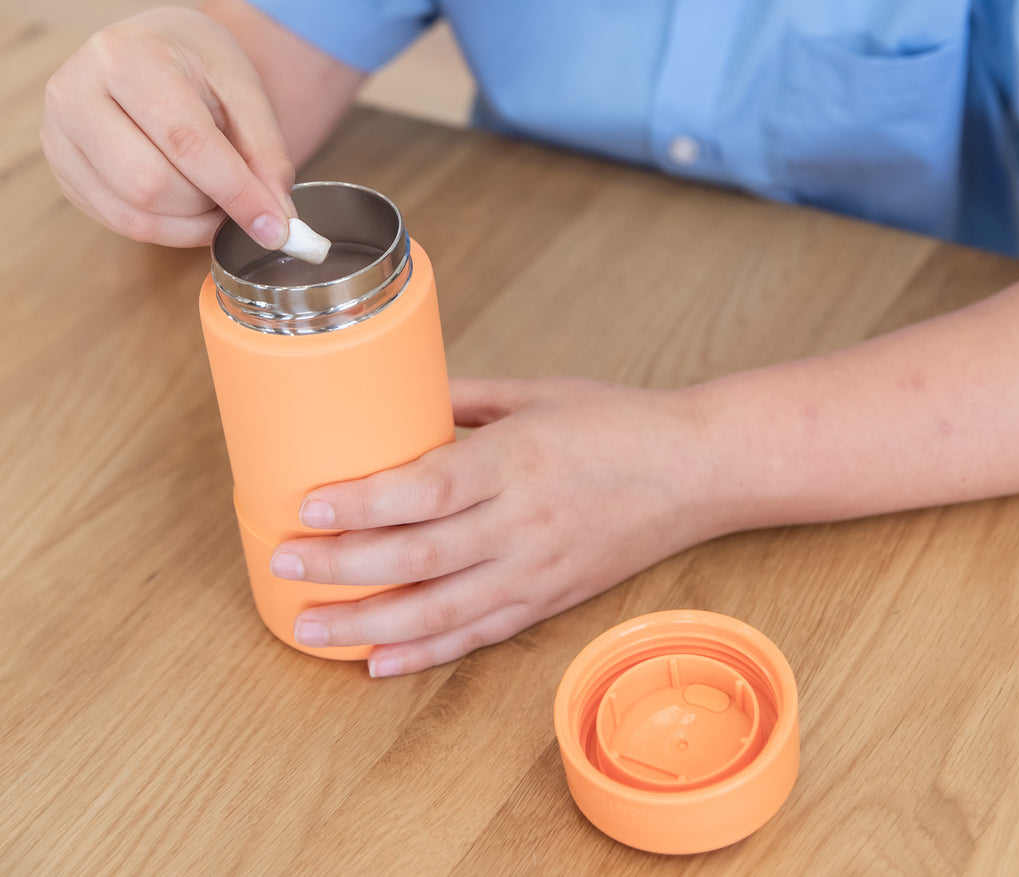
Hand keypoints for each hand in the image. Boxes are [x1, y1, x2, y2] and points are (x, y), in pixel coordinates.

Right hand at [41, 6, 295, 247]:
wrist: (152, 46)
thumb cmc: (196, 60)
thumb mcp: (243, 88)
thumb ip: (265, 152)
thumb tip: (276, 219)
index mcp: (126, 55)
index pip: (185, 140)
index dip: (235, 191)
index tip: (276, 227)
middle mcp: (76, 92)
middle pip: (149, 184)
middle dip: (207, 206)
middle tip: (242, 201)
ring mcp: (58, 135)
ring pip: (132, 212)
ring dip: (190, 224)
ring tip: (218, 199)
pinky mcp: (61, 170)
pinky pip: (118, 221)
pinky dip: (167, 228)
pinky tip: (190, 207)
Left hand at [270, 376, 717, 674]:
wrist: (696, 471)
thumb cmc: (617, 421)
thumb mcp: (537, 392)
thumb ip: (464, 397)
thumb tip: (396, 395)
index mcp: (517, 460)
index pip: (427, 489)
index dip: (363, 503)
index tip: (307, 504)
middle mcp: (524, 521)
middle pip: (420, 556)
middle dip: (344, 566)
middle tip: (285, 564)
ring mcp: (537, 569)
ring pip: (441, 611)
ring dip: (368, 626)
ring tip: (310, 630)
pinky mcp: (549, 600)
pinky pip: (479, 636)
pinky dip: (425, 656)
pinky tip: (377, 663)